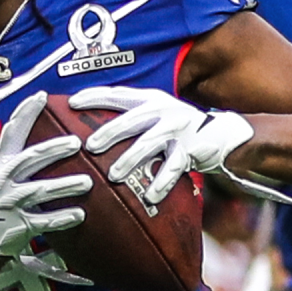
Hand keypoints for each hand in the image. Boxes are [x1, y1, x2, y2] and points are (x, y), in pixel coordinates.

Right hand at [0, 92, 92, 268]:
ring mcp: (8, 204)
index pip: (11, 133)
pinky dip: (62, 217)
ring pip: (39, 190)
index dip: (25, 113)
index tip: (41, 97)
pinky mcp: (17, 226)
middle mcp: (1, 181)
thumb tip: (47, 136)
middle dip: (53, 149)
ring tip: (87, 182)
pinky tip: (79, 213)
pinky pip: (43, 221)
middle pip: (29, 159)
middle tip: (77, 142)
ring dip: (64, 185)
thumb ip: (17, 158)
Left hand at [69, 86, 291, 208]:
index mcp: (150, 99)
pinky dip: (161, 183)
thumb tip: (86, 126)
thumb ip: (128, 115)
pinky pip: (173, 168)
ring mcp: (178, 130)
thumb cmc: (175, 128)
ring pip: (150, 144)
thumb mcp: (154, 114)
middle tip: (89, 147)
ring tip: (113, 175)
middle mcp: (163, 110)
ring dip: (130, 160)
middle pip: (131, 119)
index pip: (117, 94)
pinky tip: (149, 196)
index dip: (94, 97)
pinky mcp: (190, 150)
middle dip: (108, 133)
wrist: (220, 135)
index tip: (71, 102)